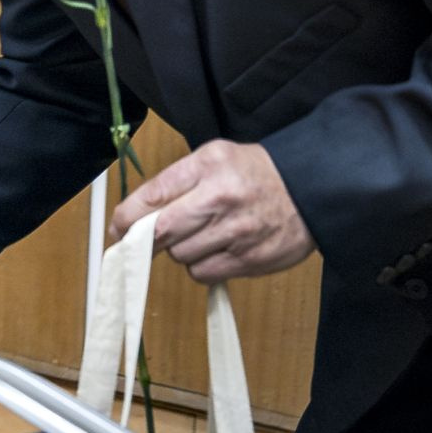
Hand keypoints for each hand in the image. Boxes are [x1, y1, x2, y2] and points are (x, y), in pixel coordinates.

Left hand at [110, 139, 316, 282]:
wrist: (314, 189)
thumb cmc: (255, 173)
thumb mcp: (213, 158)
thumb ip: (173, 182)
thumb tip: (131, 215)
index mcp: (208, 166)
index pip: (152, 197)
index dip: (125, 217)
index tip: (118, 226)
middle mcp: (221, 199)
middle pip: (161, 232)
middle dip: (146, 239)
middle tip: (146, 239)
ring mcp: (238, 233)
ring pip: (180, 256)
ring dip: (179, 250)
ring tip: (201, 234)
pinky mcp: (251, 260)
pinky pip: (203, 274)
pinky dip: (201, 266)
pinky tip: (217, 249)